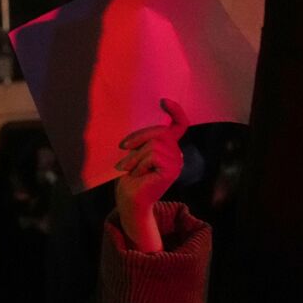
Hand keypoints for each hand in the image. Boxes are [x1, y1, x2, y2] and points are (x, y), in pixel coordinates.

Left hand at [114, 99, 189, 251]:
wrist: (129, 200)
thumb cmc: (130, 177)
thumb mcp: (136, 152)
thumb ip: (144, 139)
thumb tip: (142, 121)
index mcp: (169, 147)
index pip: (180, 125)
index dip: (175, 111)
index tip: (163, 101)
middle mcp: (177, 153)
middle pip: (160, 131)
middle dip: (138, 138)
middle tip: (123, 149)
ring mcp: (177, 162)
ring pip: (154, 144)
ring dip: (135, 156)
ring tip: (129, 168)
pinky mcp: (172, 170)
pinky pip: (152, 155)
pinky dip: (139, 163)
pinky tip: (138, 174)